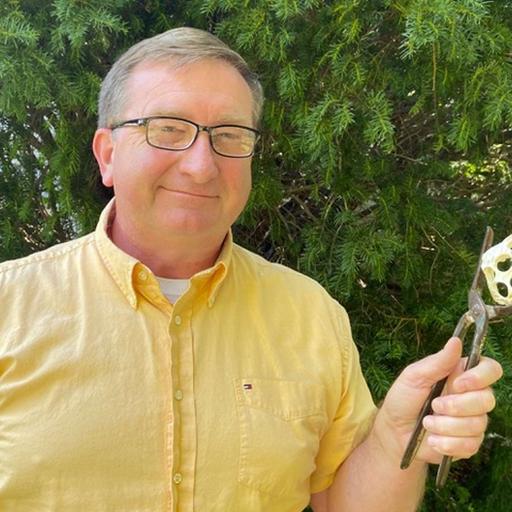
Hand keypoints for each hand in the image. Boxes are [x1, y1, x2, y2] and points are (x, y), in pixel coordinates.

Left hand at [375, 337, 502, 464]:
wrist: (395, 431)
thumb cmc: (403, 399)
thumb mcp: (414, 376)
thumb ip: (437, 361)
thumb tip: (456, 341)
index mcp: (460, 375)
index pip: (490, 369)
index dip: (481, 377)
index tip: (458, 384)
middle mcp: (471, 396)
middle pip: (487, 399)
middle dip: (457, 406)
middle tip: (434, 405)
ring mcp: (473, 420)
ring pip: (478, 424)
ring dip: (446, 425)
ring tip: (426, 423)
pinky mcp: (469, 442)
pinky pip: (471, 444)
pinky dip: (448, 442)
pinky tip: (432, 439)